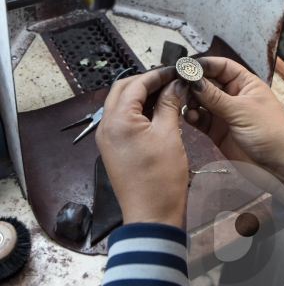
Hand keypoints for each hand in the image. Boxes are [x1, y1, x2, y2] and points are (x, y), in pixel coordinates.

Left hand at [96, 67, 188, 226]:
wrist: (150, 214)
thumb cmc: (160, 179)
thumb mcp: (168, 135)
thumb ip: (169, 104)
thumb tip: (175, 84)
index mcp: (117, 120)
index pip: (135, 84)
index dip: (156, 75)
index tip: (175, 71)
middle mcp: (106, 126)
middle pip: (123, 90)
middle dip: (146, 82)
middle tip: (170, 80)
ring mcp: (107, 137)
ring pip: (121, 103)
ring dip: (142, 95)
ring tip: (168, 93)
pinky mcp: (112, 147)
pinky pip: (122, 119)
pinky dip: (138, 110)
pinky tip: (158, 110)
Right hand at [184, 57, 283, 197]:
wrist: (279, 167)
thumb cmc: (272, 133)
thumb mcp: (242, 111)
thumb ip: (215, 97)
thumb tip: (193, 80)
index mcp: (246, 84)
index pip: (221, 66)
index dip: (204, 64)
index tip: (186, 66)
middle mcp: (233, 96)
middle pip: (208, 82)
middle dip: (194, 83)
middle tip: (180, 85)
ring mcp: (225, 113)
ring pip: (201, 101)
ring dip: (191, 101)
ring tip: (185, 103)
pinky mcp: (218, 130)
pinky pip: (200, 119)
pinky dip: (192, 116)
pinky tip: (189, 117)